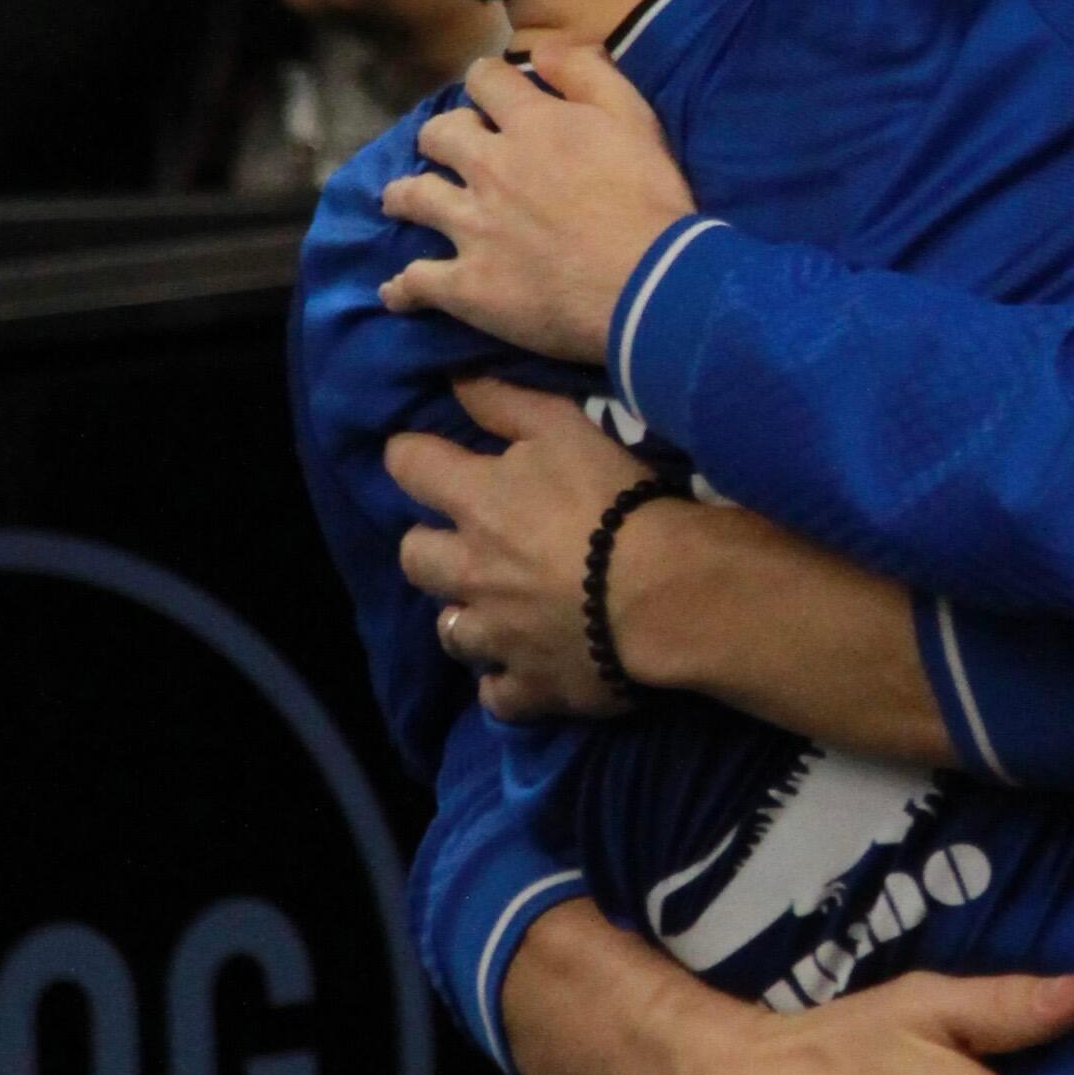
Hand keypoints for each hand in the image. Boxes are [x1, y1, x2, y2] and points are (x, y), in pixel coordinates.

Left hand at [380, 42, 693, 358]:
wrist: (645, 284)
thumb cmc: (649, 199)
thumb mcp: (635, 117)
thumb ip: (587, 74)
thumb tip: (543, 48)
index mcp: (531, 124)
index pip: (486, 80)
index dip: (486, 80)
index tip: (490, 90)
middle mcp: (489, 168)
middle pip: (438, 135)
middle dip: (440, 136)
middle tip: (448, 148)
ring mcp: (471, 227)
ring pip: (414, 198)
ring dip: (403, 195)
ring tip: (400, 200)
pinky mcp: (466, 285)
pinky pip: (416, 282)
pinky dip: (402, 289)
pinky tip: (396, 293)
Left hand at [390, 374, 632, 715]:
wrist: (665, 593)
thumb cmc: (617, 500)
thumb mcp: (566, 428)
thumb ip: (505, 403)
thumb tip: (453, 379)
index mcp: (477, 501)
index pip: (408, 466)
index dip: (412, 456)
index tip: (427, 456)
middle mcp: (470, 570)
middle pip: (413, 557)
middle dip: (429, 545)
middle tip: (466, 540)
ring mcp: (494, 636)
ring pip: (450, 630)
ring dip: (466, 616)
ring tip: (497, 608)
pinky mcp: (529, 686)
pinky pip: (497, 695)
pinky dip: (506, 682)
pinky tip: (525, 668)